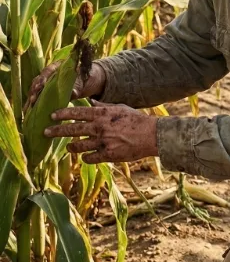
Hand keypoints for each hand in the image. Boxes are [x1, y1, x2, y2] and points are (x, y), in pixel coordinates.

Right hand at [25, 61, 105, 111]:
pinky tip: (28, 112)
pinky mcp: (47, 92)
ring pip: (36, 90)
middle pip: (38, 81)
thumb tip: (73, 93)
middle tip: (32, 100)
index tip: (40, 86)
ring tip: (28, 108)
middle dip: (34, 91)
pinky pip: (38, 97)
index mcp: (58, 66)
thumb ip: (78, 85)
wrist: (89, 79)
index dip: (42, 79)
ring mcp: (47, 83)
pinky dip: (33, 104)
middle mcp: (50, 74)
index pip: (47, 71)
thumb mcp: (84, 80)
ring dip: (32, 99)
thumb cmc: (86, 76)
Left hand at [44, 102, 158, 164]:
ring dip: (71, 147)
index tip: (52, 115)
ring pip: (79, 145)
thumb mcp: (120, 108)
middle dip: (57, 131)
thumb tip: (92, 104)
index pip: (77, 113)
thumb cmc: (137, 120)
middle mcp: (100, 127)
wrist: (152, 135)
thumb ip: (104, 107)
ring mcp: (103, 142)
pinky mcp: (109, 155)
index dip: (63, 114)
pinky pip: (91, 158)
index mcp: (102, 114)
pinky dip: (86, 158)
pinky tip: (84, 157)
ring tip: (68, 147)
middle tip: (46, 132)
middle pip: (72, 129)